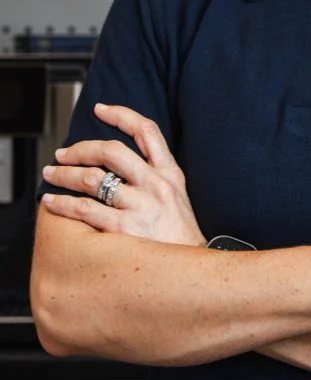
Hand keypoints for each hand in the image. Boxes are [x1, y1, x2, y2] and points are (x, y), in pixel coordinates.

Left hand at [41, 104, 205, 246]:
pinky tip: (52, 202)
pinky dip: (62, 204)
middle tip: (63, 154)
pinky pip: (84, 209)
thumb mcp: (178, 198)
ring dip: (64, 175)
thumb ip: (154, 177)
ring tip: (51, 175)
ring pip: (92, 179)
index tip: (101, 109)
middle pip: (112, 151)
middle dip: (80, 149)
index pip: (147, 131)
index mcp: (170, 174)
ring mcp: (141, 206)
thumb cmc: (179, 237)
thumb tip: (117, 163)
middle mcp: (156, 185)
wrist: (192, 270)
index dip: (121, 115)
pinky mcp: (125, 229)